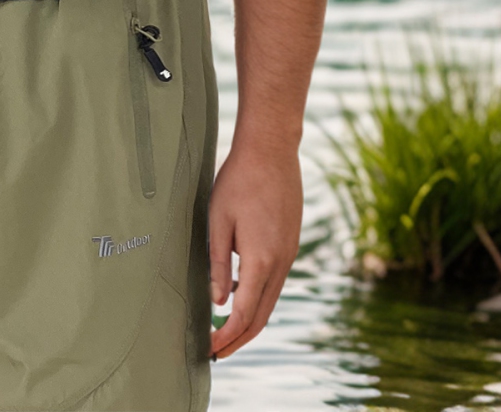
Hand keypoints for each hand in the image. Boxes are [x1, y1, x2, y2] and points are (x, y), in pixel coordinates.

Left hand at [208, 139, 302, 358]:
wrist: (271, 149)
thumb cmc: (238, 180)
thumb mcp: (218, 220)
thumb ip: (218, 263)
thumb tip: (218, 301)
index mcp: (262, 259)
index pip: (244, 314)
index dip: (226, 336)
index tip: (209, 348)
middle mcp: (281, 261)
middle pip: (262, 315)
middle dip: (239, 338)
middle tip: (217, 351)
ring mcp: (290, 252)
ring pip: (271, 299)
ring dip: (249, 318)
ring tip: (224, 328)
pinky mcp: (291, 242)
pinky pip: (275, 280)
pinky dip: (258, 296)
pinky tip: (238, 292)